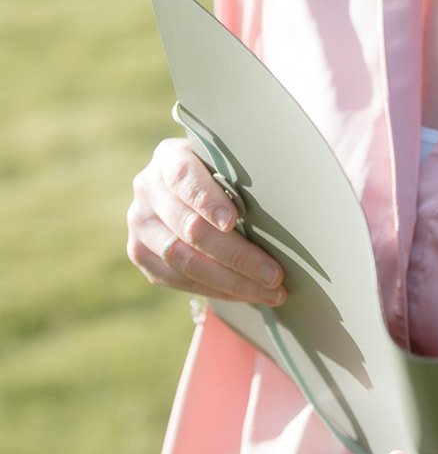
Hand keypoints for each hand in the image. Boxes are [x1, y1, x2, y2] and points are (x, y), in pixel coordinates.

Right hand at [126, 137, 286, 306]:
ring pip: (184, 261)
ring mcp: (140, 224)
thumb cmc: (222, 171)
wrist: (188, 186)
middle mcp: (147, 189)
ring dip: (232, 282)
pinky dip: (216, 290)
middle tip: (274, 274)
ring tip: (270, 293)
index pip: (185, 178)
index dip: (208, 201)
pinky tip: (246, 295)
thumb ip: (240, 176)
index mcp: (169, 158)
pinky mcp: (141, 254)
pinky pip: (178, 280)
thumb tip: (281, 203)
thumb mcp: (228, 162)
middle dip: (237, 255)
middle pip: (190, 228)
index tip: (232, 221)